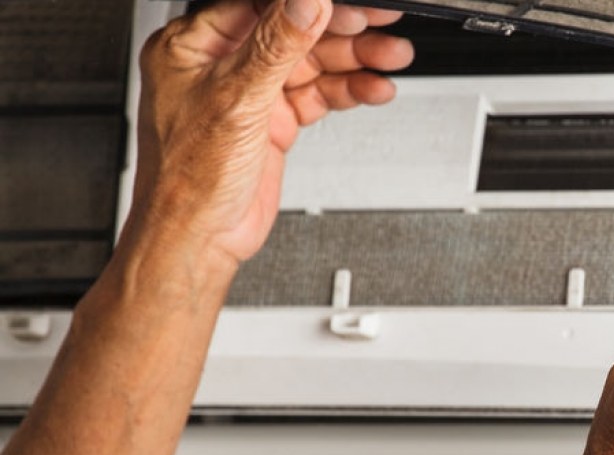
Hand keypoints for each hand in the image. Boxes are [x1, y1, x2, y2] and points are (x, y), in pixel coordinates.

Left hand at [130, 0, 412, 263]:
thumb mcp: (237, 100)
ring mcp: (250, 93)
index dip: (309, 5)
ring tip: (391, 56)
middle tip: (383, 25)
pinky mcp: (274, 120)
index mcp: (193, 45)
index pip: (262, 6)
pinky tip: (373, 87)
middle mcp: (222, 64)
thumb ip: (276, 46)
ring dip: (355, 60)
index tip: (351, 5)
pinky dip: (348, 91)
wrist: (200, 239)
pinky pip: (318, 94)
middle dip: (343, 30)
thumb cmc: (189, 179)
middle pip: (294, 31)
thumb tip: (305, 3)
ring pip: (312, 63)